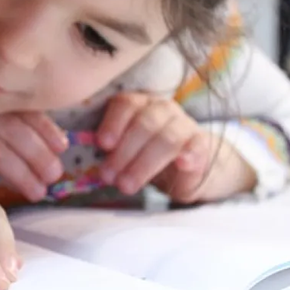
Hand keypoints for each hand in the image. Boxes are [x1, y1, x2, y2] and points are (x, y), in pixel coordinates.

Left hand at [96, 92, 254, 202]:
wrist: (186, 165)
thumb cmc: (146, 153)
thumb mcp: (125, 149)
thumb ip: (109, 148)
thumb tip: (87, 153)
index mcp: (139, 104)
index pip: (126, 104)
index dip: (113, 123)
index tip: (102, 144)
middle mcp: (162, 109)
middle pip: (144, 124)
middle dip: (124, 152)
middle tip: (109, 176)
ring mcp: (185, 125)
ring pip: (166, 138)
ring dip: (144, 164)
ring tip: (127, 185)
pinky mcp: (202, 145)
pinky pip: (197, 147)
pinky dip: (189, 155)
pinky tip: (181, 164)